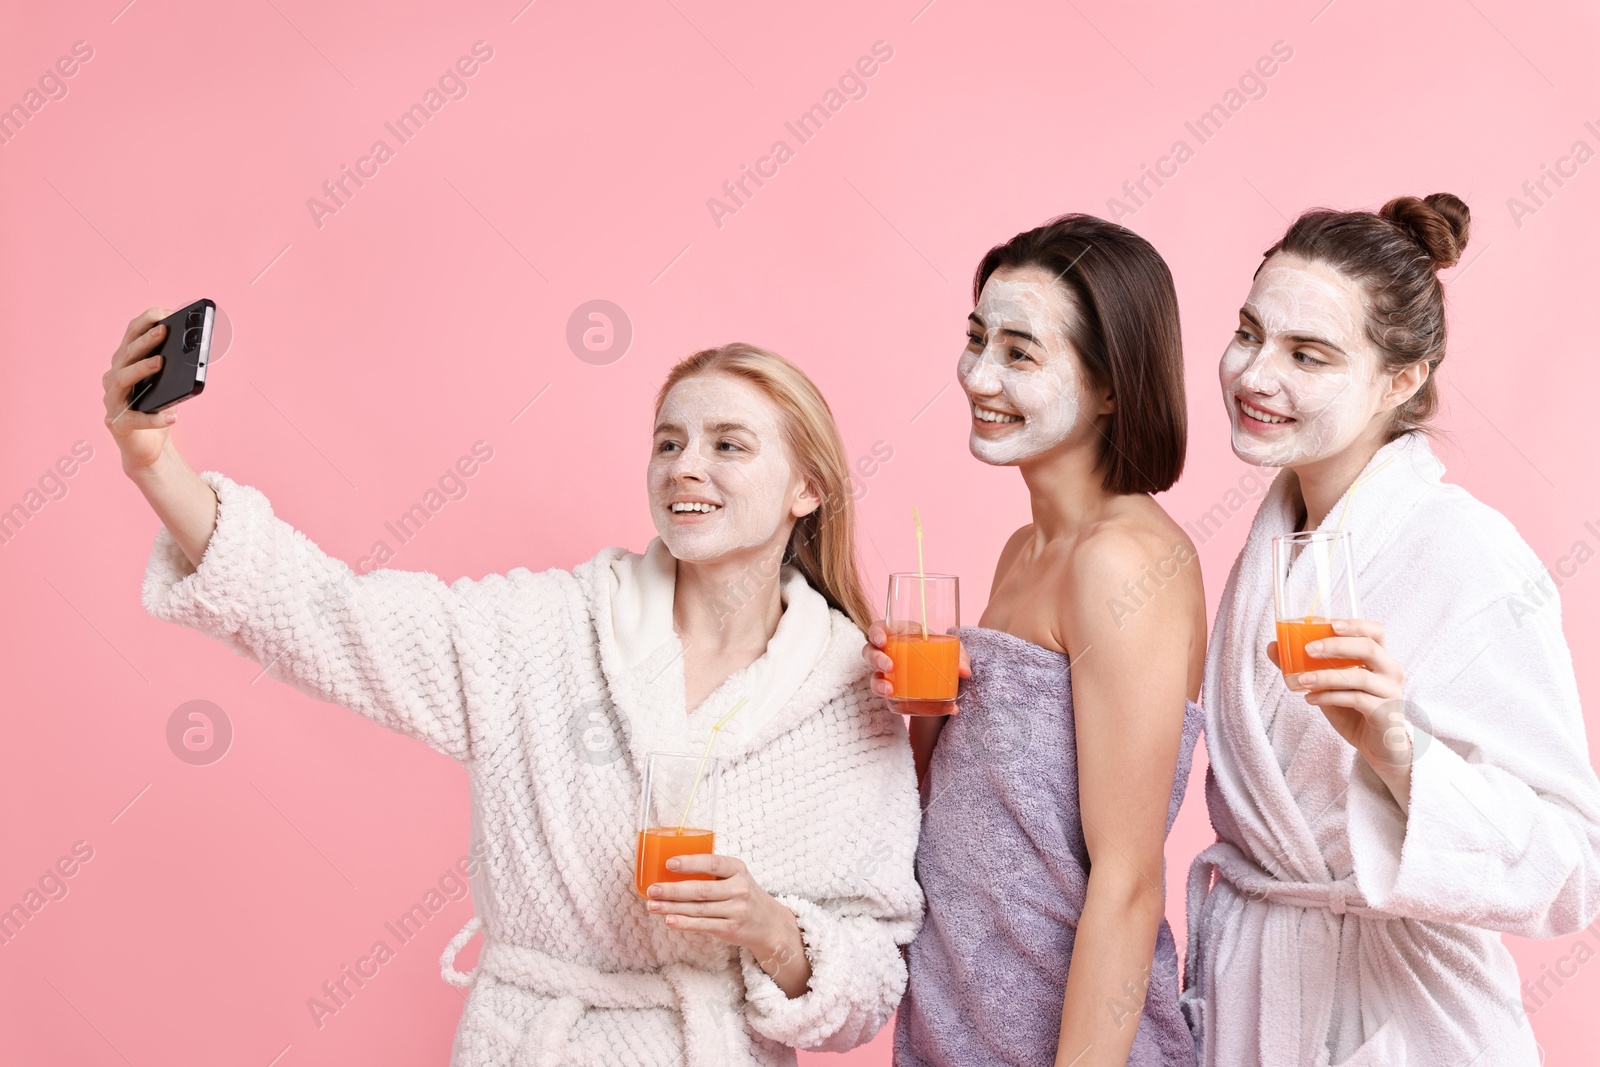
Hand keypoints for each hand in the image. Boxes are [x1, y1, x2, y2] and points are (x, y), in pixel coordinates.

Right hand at [103, 308, 175, 470]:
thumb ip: (174, 368)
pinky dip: (155, 418)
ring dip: (142, 368)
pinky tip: (173, 417)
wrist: (148, 448)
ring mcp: (112, 400)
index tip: (165, 312)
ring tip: (161, 363)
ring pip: (123, 379)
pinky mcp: (117, 423)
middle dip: (146, 340)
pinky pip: (136, 419)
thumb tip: (195, 352)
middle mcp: (113, 378)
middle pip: (126, 354)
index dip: (145, 322)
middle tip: (164, 331)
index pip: (130, 336)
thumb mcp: (168, 385)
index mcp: (124, 363)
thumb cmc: (157, 409)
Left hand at [645, 853, 811, 995]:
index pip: (713, 863)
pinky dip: (684, 923)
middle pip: (701, 890)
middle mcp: (739, 889)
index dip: (690, 863)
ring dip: (672, 908)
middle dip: (673, 890)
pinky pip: (703, 925)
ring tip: (652, 905)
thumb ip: (713, 870)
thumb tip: (671, 866)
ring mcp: (736, 910)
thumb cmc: (744, 893)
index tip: (669, 863)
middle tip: (652, 889)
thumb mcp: (736, 875)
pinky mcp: (730, 929)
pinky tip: (669, 920)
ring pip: (698, 909)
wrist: (769, 923)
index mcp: (738, 869)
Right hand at [860, 619, 971, 702]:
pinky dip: (891, 701)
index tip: (882, 640)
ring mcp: (888, 673)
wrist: (943, 680)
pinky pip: (885, 696)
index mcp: (901, 634)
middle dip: (876, 658)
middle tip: (889, 666)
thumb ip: (960, 657)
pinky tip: (901, 706)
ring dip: (878, 683)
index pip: (879, 629)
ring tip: (889, 691)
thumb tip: (964, 671)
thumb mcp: (954, 653)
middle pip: (870, 652)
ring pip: (873, 676)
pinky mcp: (891, 691)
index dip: (876, 632)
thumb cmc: (942, 656)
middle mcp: (890, 653)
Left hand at [1269, 619, 1412, 804]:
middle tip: (1308, 649)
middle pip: (1368, 648)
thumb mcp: (1329, 684)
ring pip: (1359, 676)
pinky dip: (1330, 697)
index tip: (1331, 623)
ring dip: (1326, 676)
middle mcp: (1391, 671)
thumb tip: (1273, 646)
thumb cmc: (1355, 709)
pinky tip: (1310, 699)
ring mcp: (1391, 692)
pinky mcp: (1386, 713)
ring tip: (1300, 679)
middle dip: (1336, 646)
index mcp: (1381, 658)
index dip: (1355, 624)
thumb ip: (1306, 665)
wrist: (1379, 745)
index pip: (1375, 632)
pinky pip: (1357, 700)